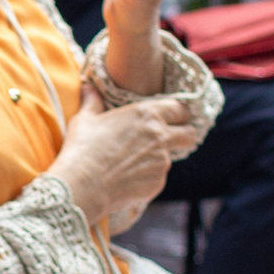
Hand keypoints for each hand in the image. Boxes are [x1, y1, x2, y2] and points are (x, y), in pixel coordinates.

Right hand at [49, 87, 199, 228]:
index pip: (181, 109)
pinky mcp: (158, 183)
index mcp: (147, 114)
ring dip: (159, 157)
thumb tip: (89, 88)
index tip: (175, 117)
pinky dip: (148, 177)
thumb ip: (92, 101)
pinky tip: (128, 178)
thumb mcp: (85, 119)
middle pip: (190, 134)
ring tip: (135, 162)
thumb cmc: (82, 148)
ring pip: (171, 157)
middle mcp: (160, 136)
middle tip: (172, 138)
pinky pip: (158, 177)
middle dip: (184, 135)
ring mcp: (162, 161)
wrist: (83, 185)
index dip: (180, 114)